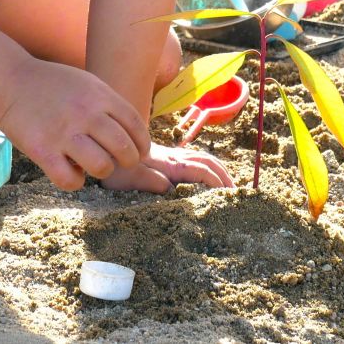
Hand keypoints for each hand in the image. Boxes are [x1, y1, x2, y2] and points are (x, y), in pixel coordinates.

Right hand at [0, 58, 149, 191]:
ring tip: (92, 163)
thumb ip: (110, 105)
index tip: (137, 152)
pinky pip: (71, 180)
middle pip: (124, 150)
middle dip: (127, 161)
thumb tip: (136, 136)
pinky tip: (70, 170)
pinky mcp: (42, 151)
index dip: (141, 145)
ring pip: (102, 167)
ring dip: (102, 170)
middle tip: (117, 161)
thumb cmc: (51, 85)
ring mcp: (63, 132)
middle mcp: (85, 113)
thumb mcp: (86, 83)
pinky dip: (75, 181)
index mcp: (99, 95)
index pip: (136, 126)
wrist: (8, 82)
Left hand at [99, 142, 233, 192]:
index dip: (217, 182)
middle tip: (236, 194)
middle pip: (207, 162)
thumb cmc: (116, 168)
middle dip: (224, 177)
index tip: (229, 196)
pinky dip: (208, 165)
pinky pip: (194, 157)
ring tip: (229, 186)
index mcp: (169, 165)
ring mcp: (172, 155)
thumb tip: (170, 187)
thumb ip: (149, 181)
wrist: (107, 146)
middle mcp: (174, 158)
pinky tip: (210, 176)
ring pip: (202, 157)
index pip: (201, 170)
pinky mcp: (167, 156)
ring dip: (219, 170)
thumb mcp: (127, 179)